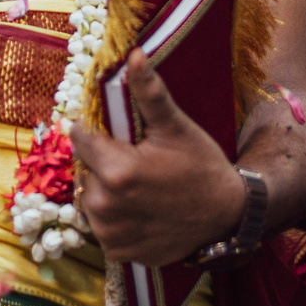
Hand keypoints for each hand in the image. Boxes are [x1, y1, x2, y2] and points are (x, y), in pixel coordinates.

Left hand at [72, 52, 242, 265]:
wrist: (226, 216)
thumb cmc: (201, 166)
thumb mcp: (176, 127)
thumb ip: (149, 92)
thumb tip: (134, 53)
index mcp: (117, 171)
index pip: (79, 137)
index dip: (95, 131)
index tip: (117, 134)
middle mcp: (106, 206)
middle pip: (84, 169)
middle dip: (101, 161)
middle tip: (135, 160)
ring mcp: (111, 233)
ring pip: (89, 198)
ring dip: (104, 190)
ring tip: (137, 185)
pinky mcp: (118, 252)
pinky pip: (101, 227)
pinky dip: (114, 217)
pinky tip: (139, 208)